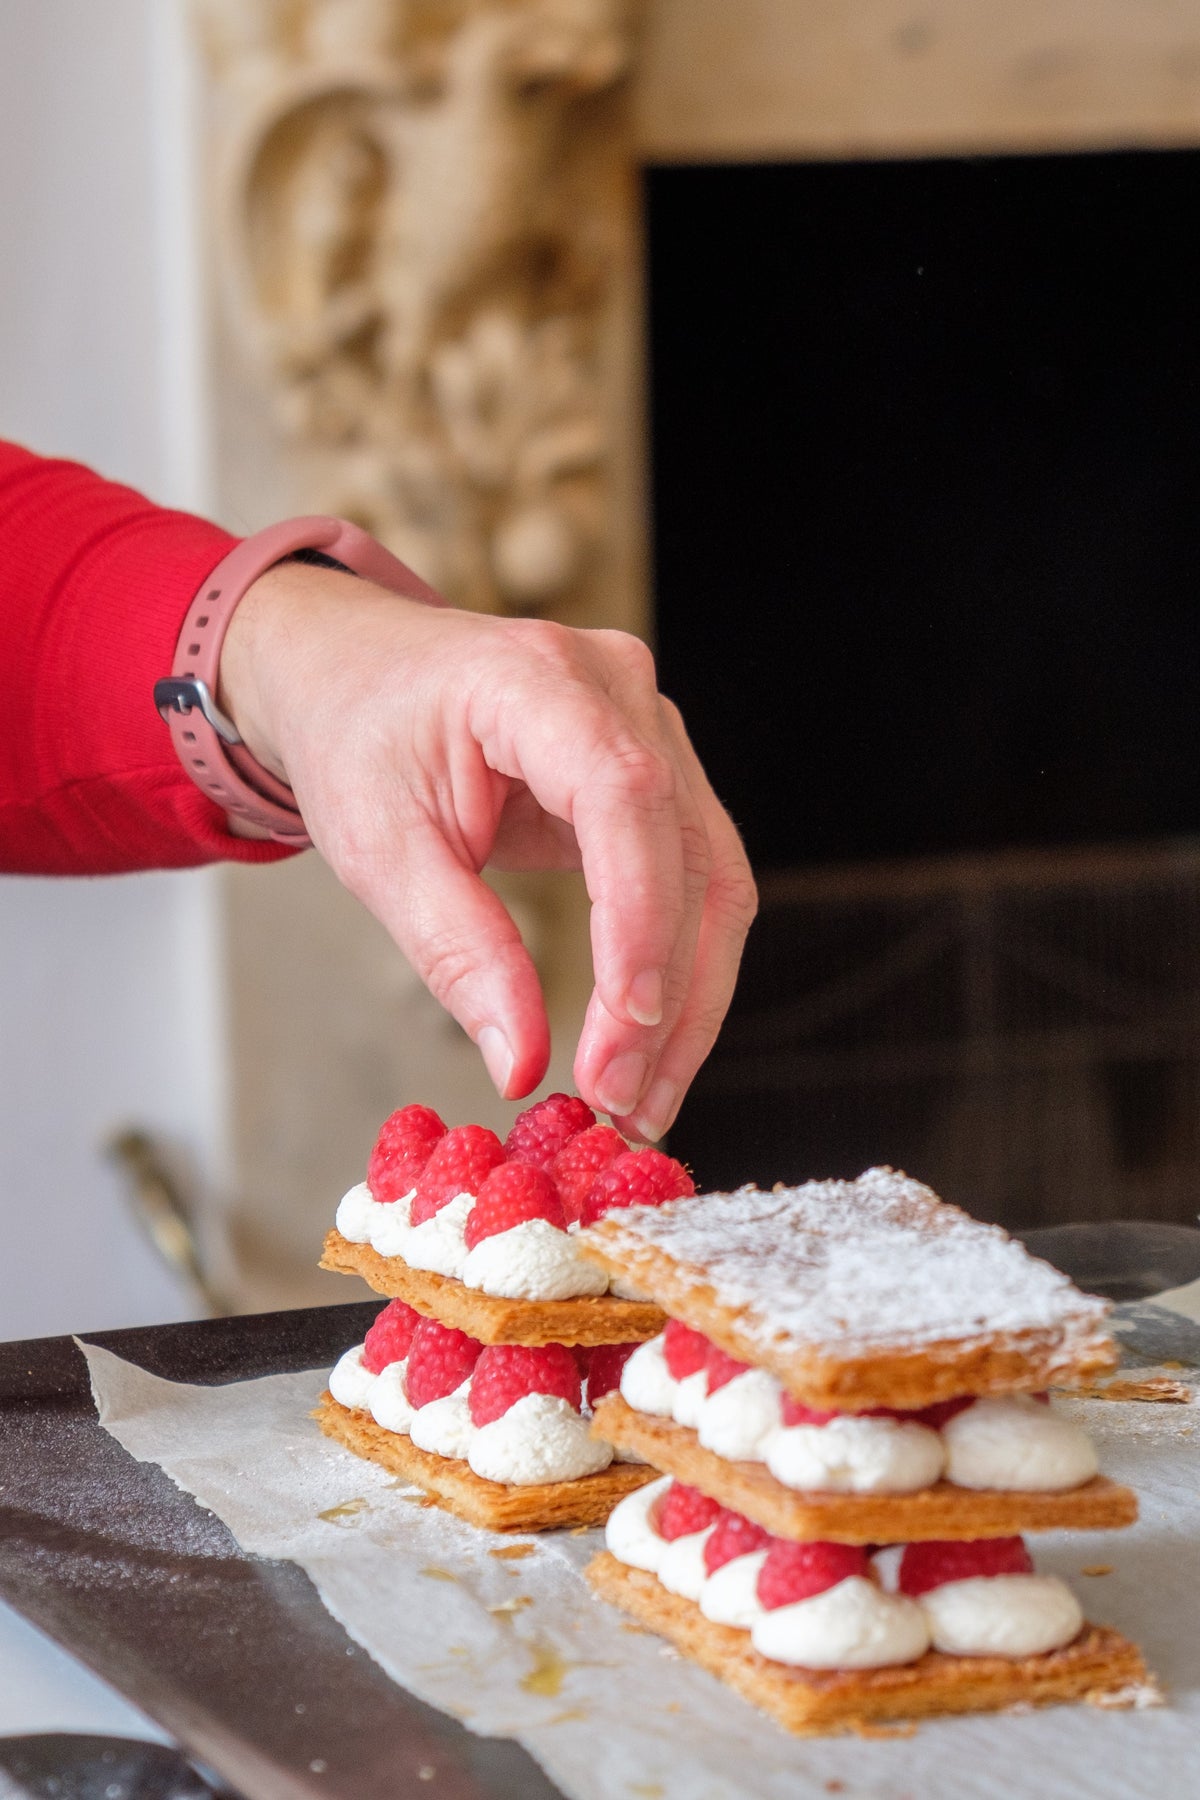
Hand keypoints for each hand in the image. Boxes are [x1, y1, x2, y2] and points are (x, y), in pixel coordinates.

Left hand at [218, 561, 755, 1140]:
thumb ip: (456, 950)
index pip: (623, 797)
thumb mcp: (379, 849)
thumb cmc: (356, 740)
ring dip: (690, 998)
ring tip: (640, 1098)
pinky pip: (694, 877)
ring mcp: (651, 726)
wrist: (354, 674)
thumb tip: (522, 1063)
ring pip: (713, 876)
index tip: (623, 1028)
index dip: (638, 919)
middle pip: (689, 853)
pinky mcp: (659, 772)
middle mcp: (618, 688)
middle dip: (666, 993)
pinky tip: (644, 1043)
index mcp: (537, 679)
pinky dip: (676, 967)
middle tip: (623, 1103)